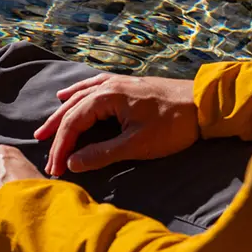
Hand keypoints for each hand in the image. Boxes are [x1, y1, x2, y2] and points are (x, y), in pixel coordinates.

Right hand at [35, 73, 198, 176]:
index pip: (73, 123)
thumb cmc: (174, 125)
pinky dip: (76, 94)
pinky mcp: (127, 85)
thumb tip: (73, 163)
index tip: (56, 169)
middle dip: (57, 136)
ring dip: (61, 115)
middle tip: (48, 159)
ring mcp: (117, 83)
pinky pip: (92, 87)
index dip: (61, 148)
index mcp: (108, 97)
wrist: (206, 104)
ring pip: (79, 98)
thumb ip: (102, 154)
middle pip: (72, 110)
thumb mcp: (137, 145)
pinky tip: (68, 95)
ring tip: (45, 129)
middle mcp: (108, 86)